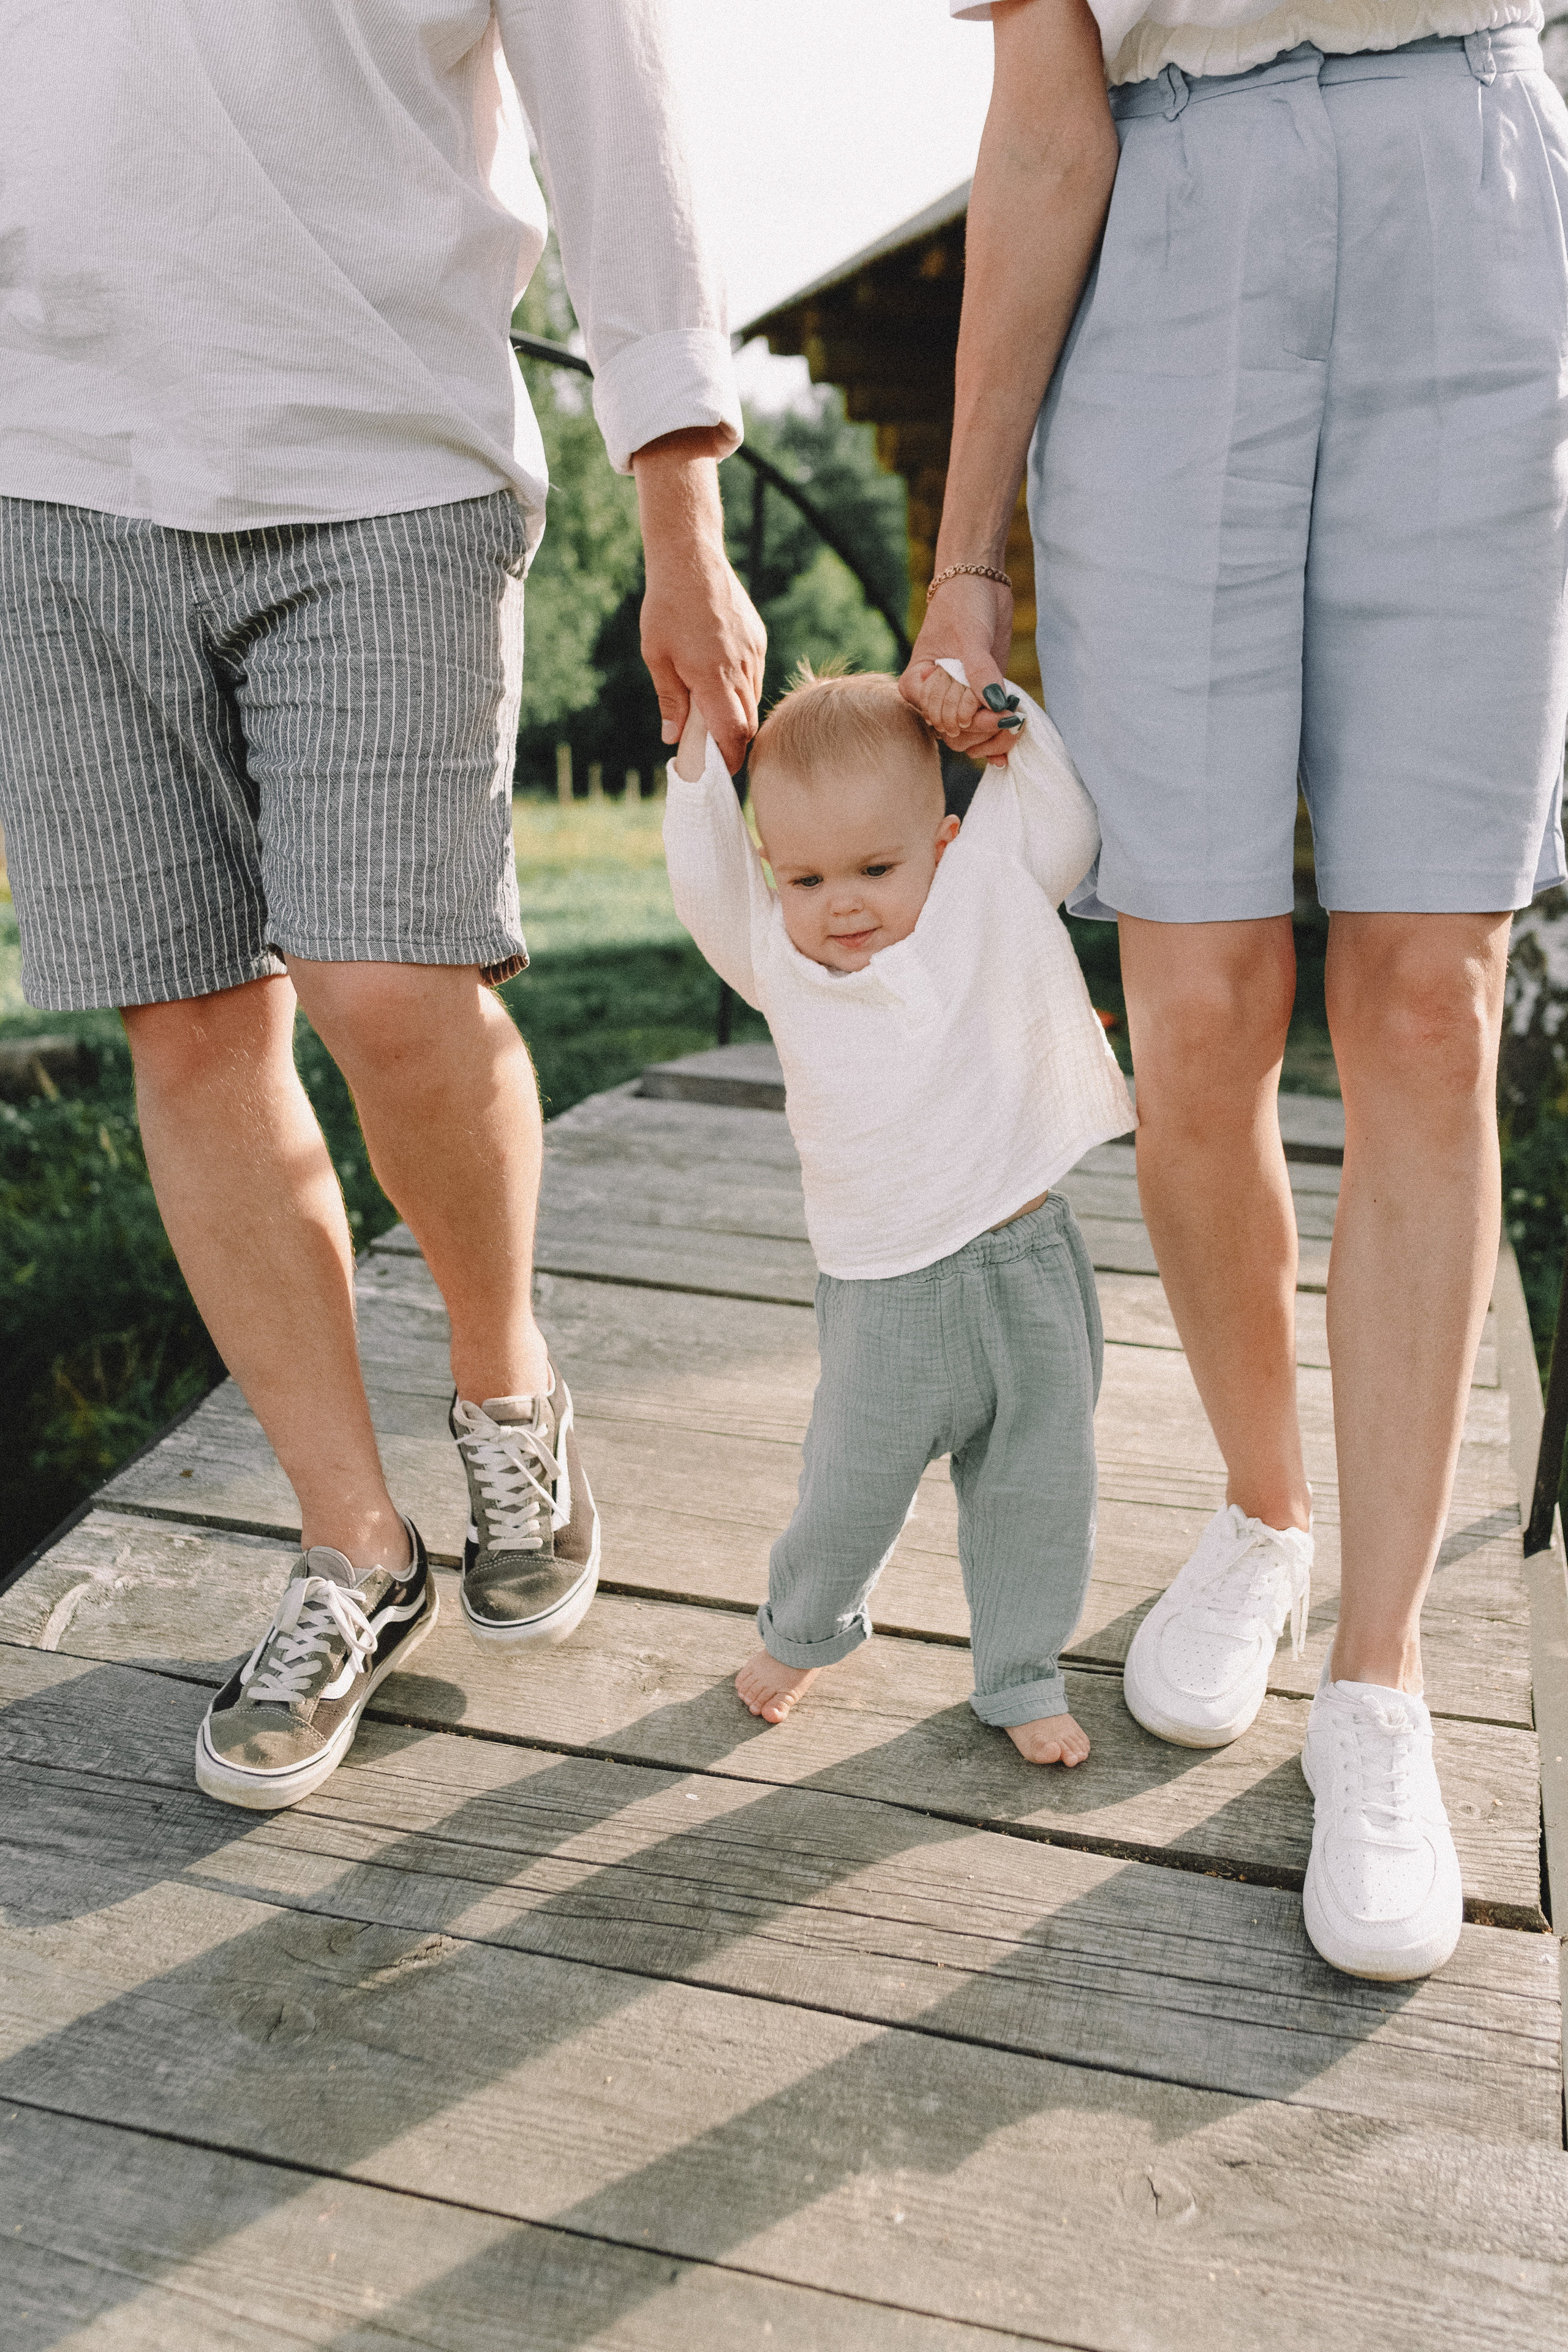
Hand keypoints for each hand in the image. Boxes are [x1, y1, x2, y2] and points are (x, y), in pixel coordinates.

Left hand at [633, 429, 766, 775]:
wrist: (690, 559)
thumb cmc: (665, 608)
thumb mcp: (656, 657)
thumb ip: (670, 700)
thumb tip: (673, 738)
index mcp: (712, 677)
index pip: (733, 732)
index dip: (730, 758)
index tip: (722, 771)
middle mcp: (739, 667)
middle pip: (748, 721)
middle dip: (735, 741)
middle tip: (716, 751)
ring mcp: (752, 651)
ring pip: (752, 698)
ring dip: (737, 712)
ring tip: (713, 713)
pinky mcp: (757, 638)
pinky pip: (754, 674)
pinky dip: (741, 687)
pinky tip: (720, 679)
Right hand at [900, 574, 1018, 764]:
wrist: (980, 587)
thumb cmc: (963, 606)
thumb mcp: (971, 637)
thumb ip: (981, 672)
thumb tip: (996, 705)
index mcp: (917, 683)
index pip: (937, 714)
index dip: (961, 711)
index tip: (980, 697)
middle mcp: (934, 697)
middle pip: (954, 731)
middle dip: (981, 725)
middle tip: (1007, 713)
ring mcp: (957, 700)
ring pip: (967, 739)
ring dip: (991, 737)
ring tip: (1014, 724)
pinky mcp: (979, 701)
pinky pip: (982, 731)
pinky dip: (994, 742)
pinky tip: (1006, 753)